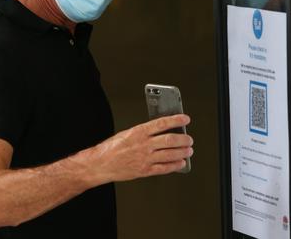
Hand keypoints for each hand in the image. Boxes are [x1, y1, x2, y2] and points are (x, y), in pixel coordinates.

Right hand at [79, 114, 193, 184]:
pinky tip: (180, 163)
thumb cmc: (112, 148)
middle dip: (183, 139)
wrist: (100, 164)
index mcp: (139, 132)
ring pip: (169, 154)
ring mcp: (145, 158)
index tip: (185, 119)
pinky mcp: (144, 170)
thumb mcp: (127, 133)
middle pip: (169, 140)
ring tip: (188, 151)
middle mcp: (143, 145)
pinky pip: (164, 168)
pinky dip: (174, 166)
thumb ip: (144, 132)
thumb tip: (162, 131)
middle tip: (189, 139)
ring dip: (182, 152)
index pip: (162, 124)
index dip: (176, 120)